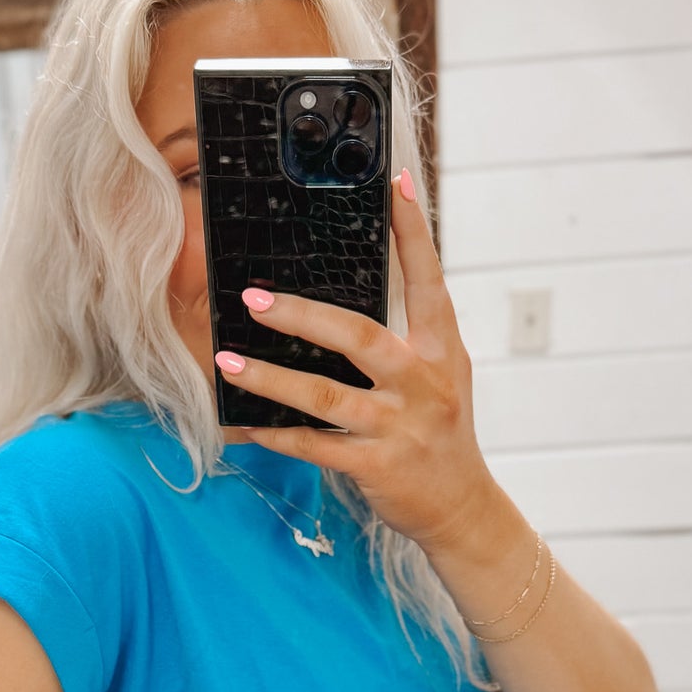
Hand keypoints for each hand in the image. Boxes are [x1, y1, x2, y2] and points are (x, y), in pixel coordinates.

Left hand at [213, 167, 493, 552]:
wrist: (463, 509)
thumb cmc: (440, 433)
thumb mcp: (440, 375)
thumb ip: (406, 337)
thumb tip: (344, 296)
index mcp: (441, 350)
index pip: (427, 280)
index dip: (413, 231)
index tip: (394, 183)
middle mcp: (423, 382)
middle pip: (359, 336)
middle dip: (303, 315)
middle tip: (255, 296)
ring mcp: (400, 427)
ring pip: (326, 396)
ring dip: (271, 378)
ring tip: (228, 360)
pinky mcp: (378, 467)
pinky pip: (314, 447)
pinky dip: (275, 435)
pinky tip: (242, 424)